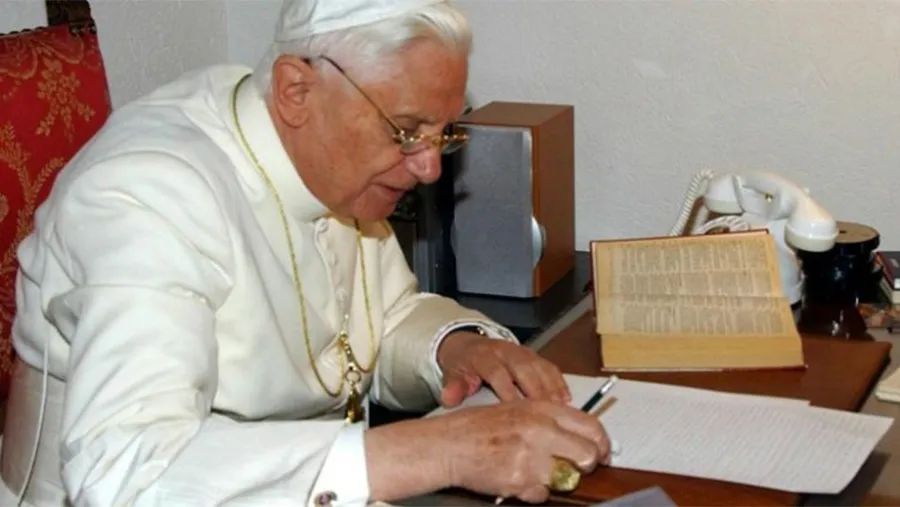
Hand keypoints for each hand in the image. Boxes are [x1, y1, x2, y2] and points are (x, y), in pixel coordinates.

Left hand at [437, 331, 569, 406]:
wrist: (467, 345)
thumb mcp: (452, 373)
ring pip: (539, 366)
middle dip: (535, 389)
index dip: (507, 390)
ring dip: (551, 386)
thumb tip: (449, 399)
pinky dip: (558, 381)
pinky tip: (566, 398)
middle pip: (524, 368)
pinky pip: (549, 366)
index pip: (497, 372)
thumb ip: (452, 386)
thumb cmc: (462, 365)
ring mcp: (521, 352)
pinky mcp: (533, 355)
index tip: (515, 409)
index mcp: (484, 356)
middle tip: (545, 412)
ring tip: (560, 407)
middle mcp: (505, 351)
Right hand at [441, 400, 610, 502]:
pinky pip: (542, 494)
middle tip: (574, 468)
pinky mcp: (520, 480)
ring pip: (566, 479)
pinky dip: (533, 491)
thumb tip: (582, 437)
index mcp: (542, 409)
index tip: (602, 453)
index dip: (601, 444)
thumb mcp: (518, 410)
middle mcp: (540, 429)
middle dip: (585, 466)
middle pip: (587, 455)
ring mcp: (531, 456)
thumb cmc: (479, 427)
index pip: (591, 426)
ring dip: (554, 480)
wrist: (449, 444)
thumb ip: (550, 421)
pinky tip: (516, 477)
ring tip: (533, 470)